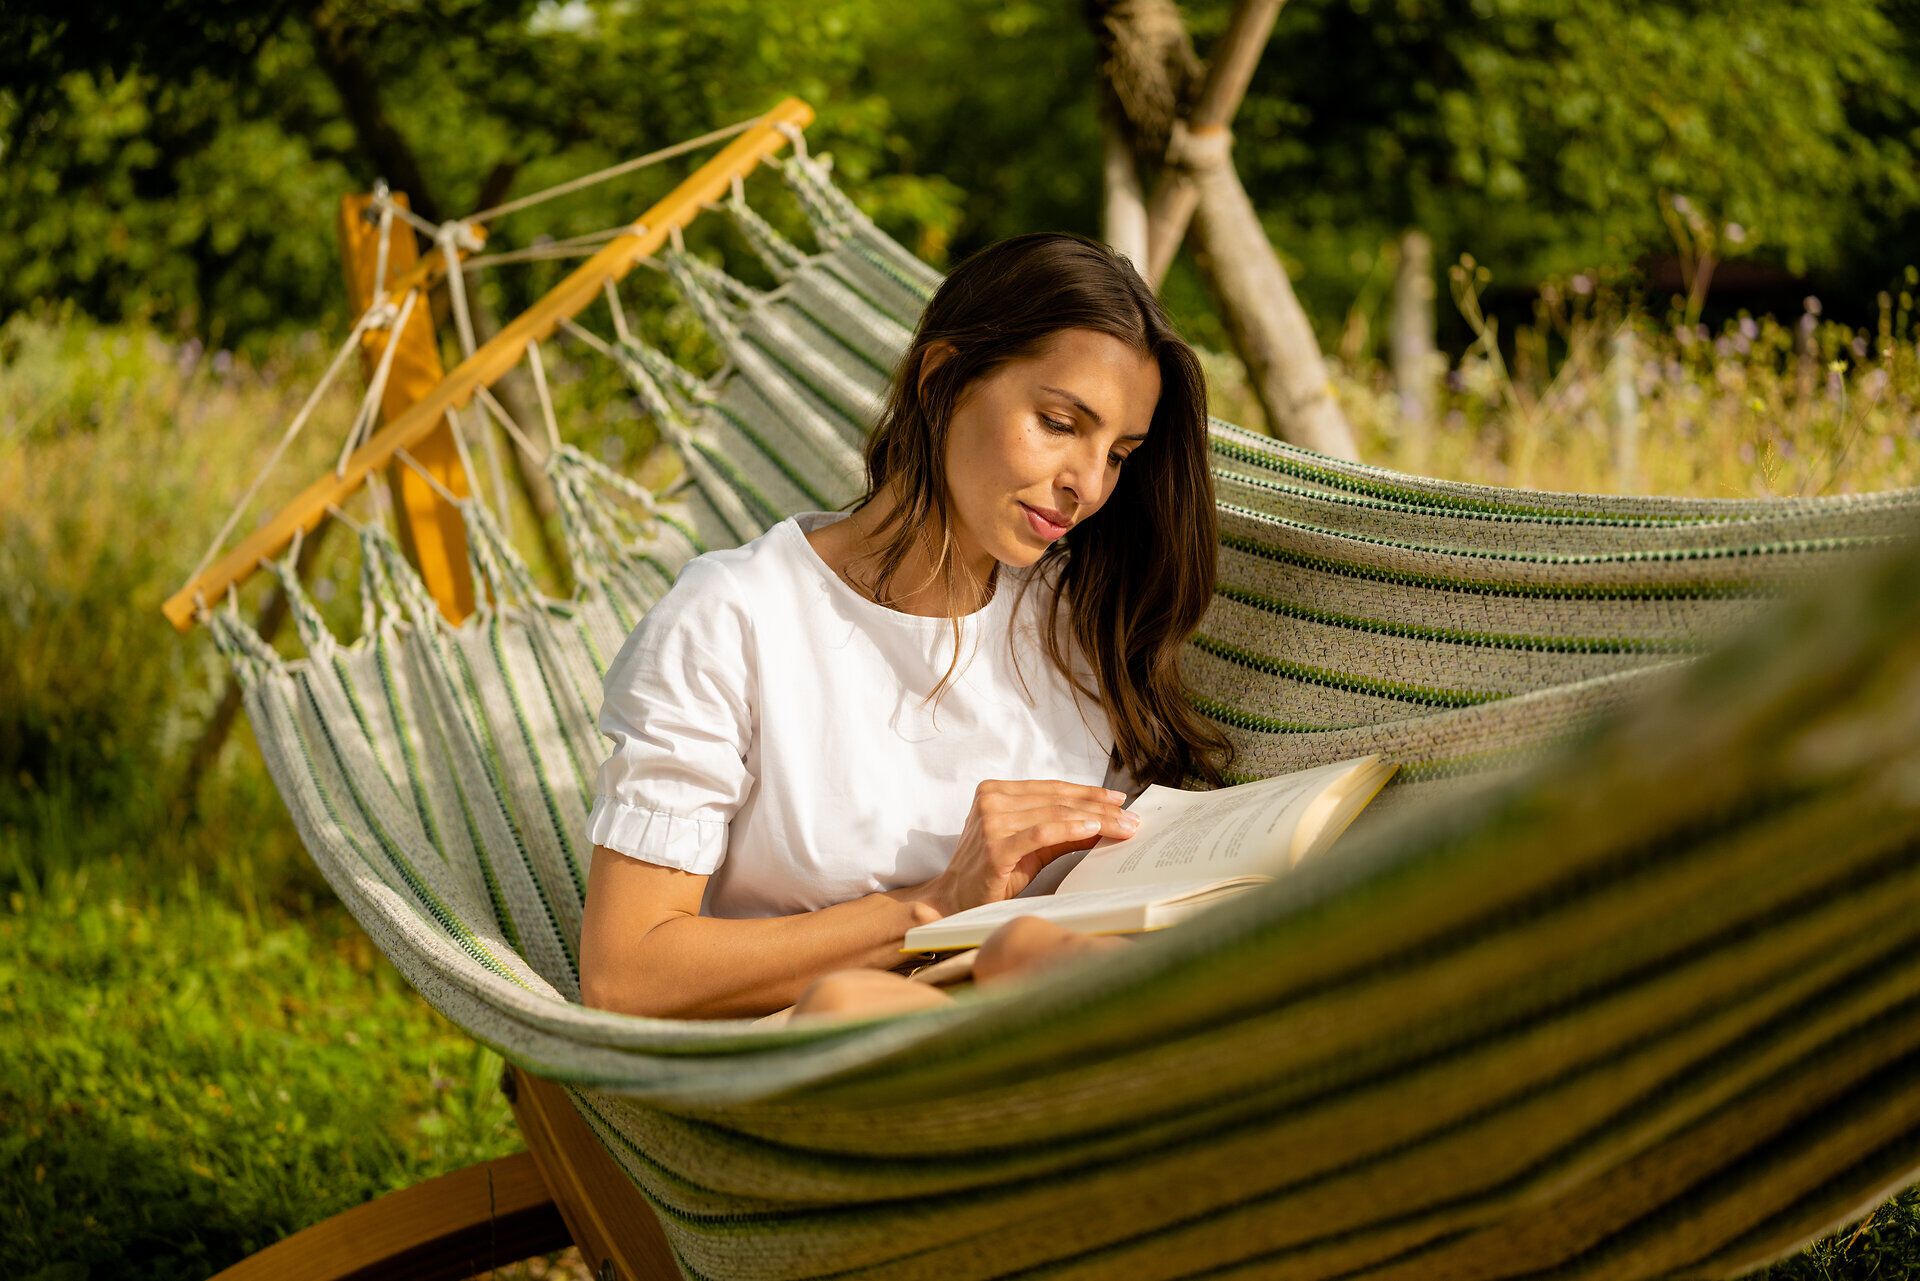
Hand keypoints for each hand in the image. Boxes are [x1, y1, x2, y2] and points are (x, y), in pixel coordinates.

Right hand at [917, 779, 1139, 914]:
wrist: (953, 900)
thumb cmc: (993, 872)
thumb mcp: (1028, 845)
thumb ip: (1059, 830)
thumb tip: (1102, 822)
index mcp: (995, 791)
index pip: (1051, 789)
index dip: (1087, 792)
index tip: (1118, 800)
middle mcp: (991, 800)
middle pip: (1057, 801)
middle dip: (1099, 808)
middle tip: (1131, 818)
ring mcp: (991, 822)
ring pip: (1054, 815)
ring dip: (1095, 820)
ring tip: (1123, 828)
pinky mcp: (995, 847)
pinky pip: (1041, 833)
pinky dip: (1069, 829)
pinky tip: (1093, 828)